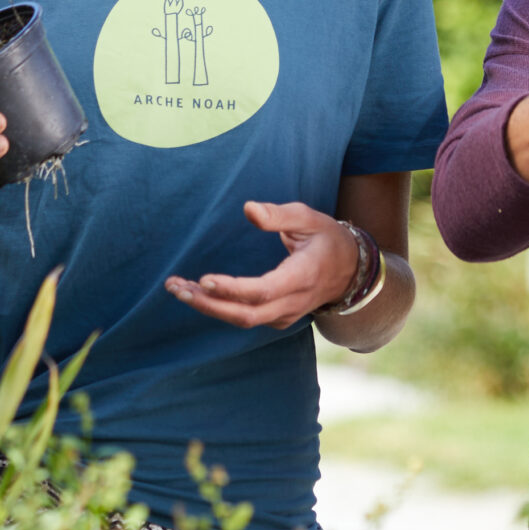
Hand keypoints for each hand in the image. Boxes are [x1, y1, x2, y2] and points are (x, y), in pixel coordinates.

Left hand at [168, 201, 360, 329]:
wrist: (352, 272)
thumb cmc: (327, 238)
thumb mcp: (309, 218)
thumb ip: (278, 215)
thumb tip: (248, 209)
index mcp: (303, 276)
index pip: (264, 290)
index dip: (233, 289)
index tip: (204, 279)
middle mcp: (293, 302)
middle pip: (246, 314)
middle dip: (208, 304)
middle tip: (176, 288)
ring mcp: (285, 314)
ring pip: (242, 320)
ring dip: (208, 307)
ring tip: (177, 288)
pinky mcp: (277, 317)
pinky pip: (245, 318)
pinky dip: (219, 308)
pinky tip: (195, 293)